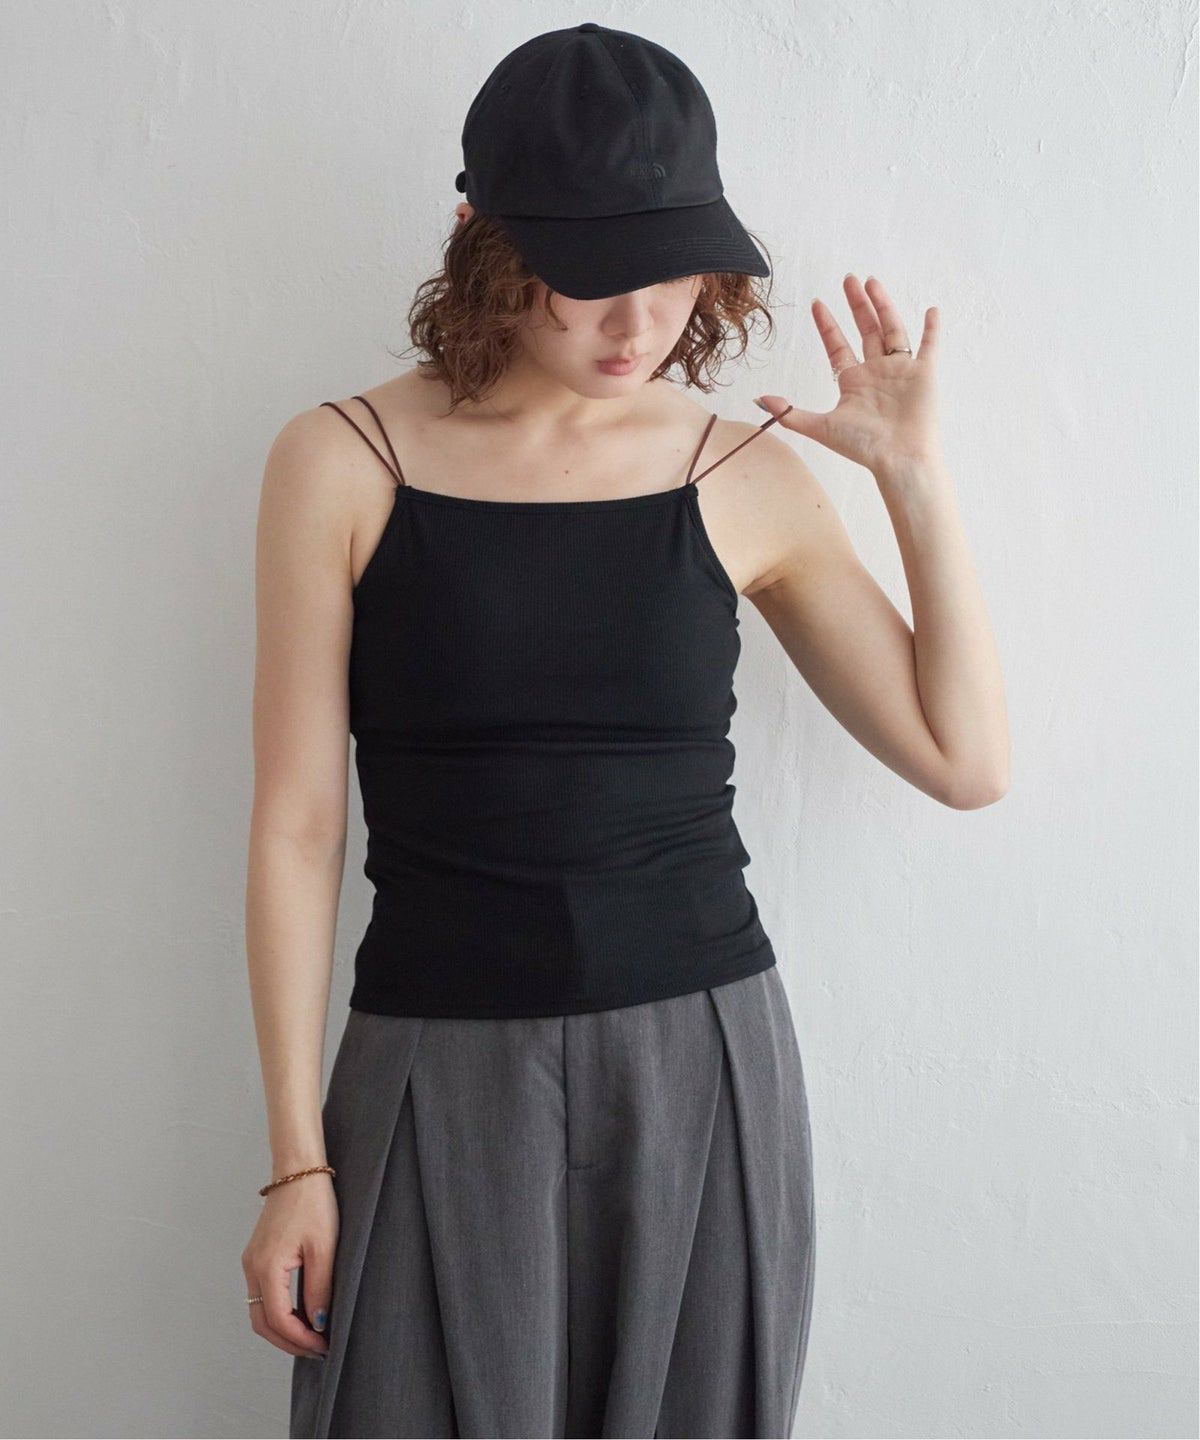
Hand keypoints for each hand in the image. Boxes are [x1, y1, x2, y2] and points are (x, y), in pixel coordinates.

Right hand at [242, 1173, 338, 1358]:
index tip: (325, 1346)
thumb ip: (320, 1289)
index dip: (301, 1339)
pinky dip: (278, 1312)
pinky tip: (301, 1313)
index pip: (279, 1320)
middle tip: (317, 1350)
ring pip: (259, 1311)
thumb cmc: (313, 1204)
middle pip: (262, 1323)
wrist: (299, 1171)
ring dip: (282, 1329)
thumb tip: (317, 1324)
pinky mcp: (257, 1256)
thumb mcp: (324, 1248)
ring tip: (311, 1336)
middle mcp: (252, 1268)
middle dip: (289, 1342)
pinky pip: (262, 1295)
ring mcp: (251, 1262)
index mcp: (266, 1267)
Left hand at [756, 274, 942, 474]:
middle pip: (865, 330)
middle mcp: (876, 372)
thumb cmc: (862, 446)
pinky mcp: (923, 373)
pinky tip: (932, 310)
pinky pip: (930, 345)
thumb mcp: (820, 427)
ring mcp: (900, 371)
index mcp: (853, 382)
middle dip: (856, 304)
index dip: (827, 325)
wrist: (898, 459)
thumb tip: (759, 400)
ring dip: (883, 305)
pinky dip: (932, 328)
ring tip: (872, 282)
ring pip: (892, 329)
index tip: (817, 304)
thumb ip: (790, 413)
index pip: (838, 346)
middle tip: (848, 279)